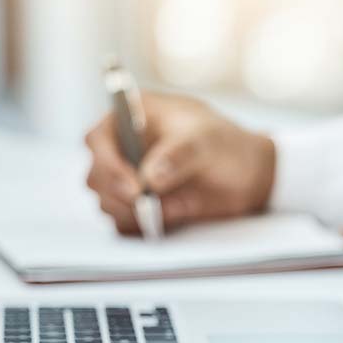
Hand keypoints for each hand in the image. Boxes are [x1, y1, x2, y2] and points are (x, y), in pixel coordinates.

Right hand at [83, 93, 276, 234]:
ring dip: (125, 210)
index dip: (106, 161)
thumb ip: (179, 154)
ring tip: (159, 209)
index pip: (98, 138)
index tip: (133, 184)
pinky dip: (134, 224)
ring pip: (105, 200)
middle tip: (144, 201)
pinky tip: (158, 220)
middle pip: (95, 174)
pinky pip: (121, 220)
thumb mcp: (207, 140)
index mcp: (132, 118)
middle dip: (115, 192)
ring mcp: (129, 178)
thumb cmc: (225, 143)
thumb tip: (150, 177)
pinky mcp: (138, 205)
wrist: (247, 175)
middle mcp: (124, 149)